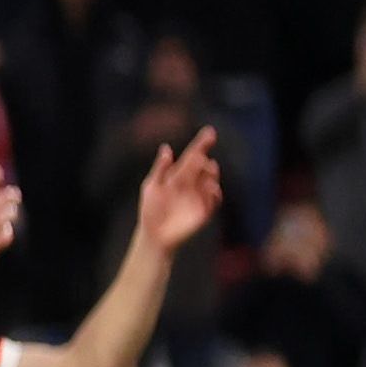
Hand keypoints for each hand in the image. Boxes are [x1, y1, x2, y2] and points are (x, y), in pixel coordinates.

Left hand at [132, 131, 222, 252]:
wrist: (155, 235)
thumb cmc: (151, 209)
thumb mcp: (151, 186)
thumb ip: (160, 169)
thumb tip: (166, 148)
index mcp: (179, 175)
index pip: (192, 156)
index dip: (201, 144)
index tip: (209, 132)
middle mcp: (192, 183)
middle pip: (203, 167)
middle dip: (206, 159)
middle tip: (203, 156)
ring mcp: (200, 196)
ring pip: (211, 181)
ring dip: (211, 174)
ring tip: (208, 168)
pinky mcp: (205, 211)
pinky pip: (214, 200)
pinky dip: (214, 194)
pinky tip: (210, 188)